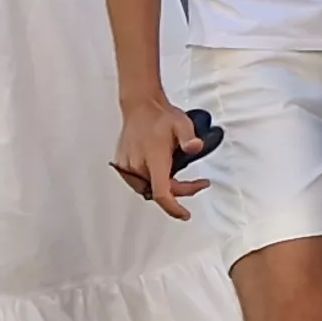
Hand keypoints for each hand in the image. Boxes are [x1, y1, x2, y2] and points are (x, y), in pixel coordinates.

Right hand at [112, 94, 210, 217]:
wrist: (140, 105)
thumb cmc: (159, 115)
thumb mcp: (182, 124)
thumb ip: (189, 138)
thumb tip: (195, 147)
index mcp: (153, 159)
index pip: (161, 193)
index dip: (173, 208)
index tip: (184, 215)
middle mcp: (137, 165)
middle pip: (159, 191)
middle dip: (180, 191)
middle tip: (198, 184)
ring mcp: (127, 165)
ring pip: (148, 188)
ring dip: (166, 187)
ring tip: (181, 178)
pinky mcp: (122, 164)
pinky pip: (138, 181)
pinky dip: (152, 181)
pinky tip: (163, 173)